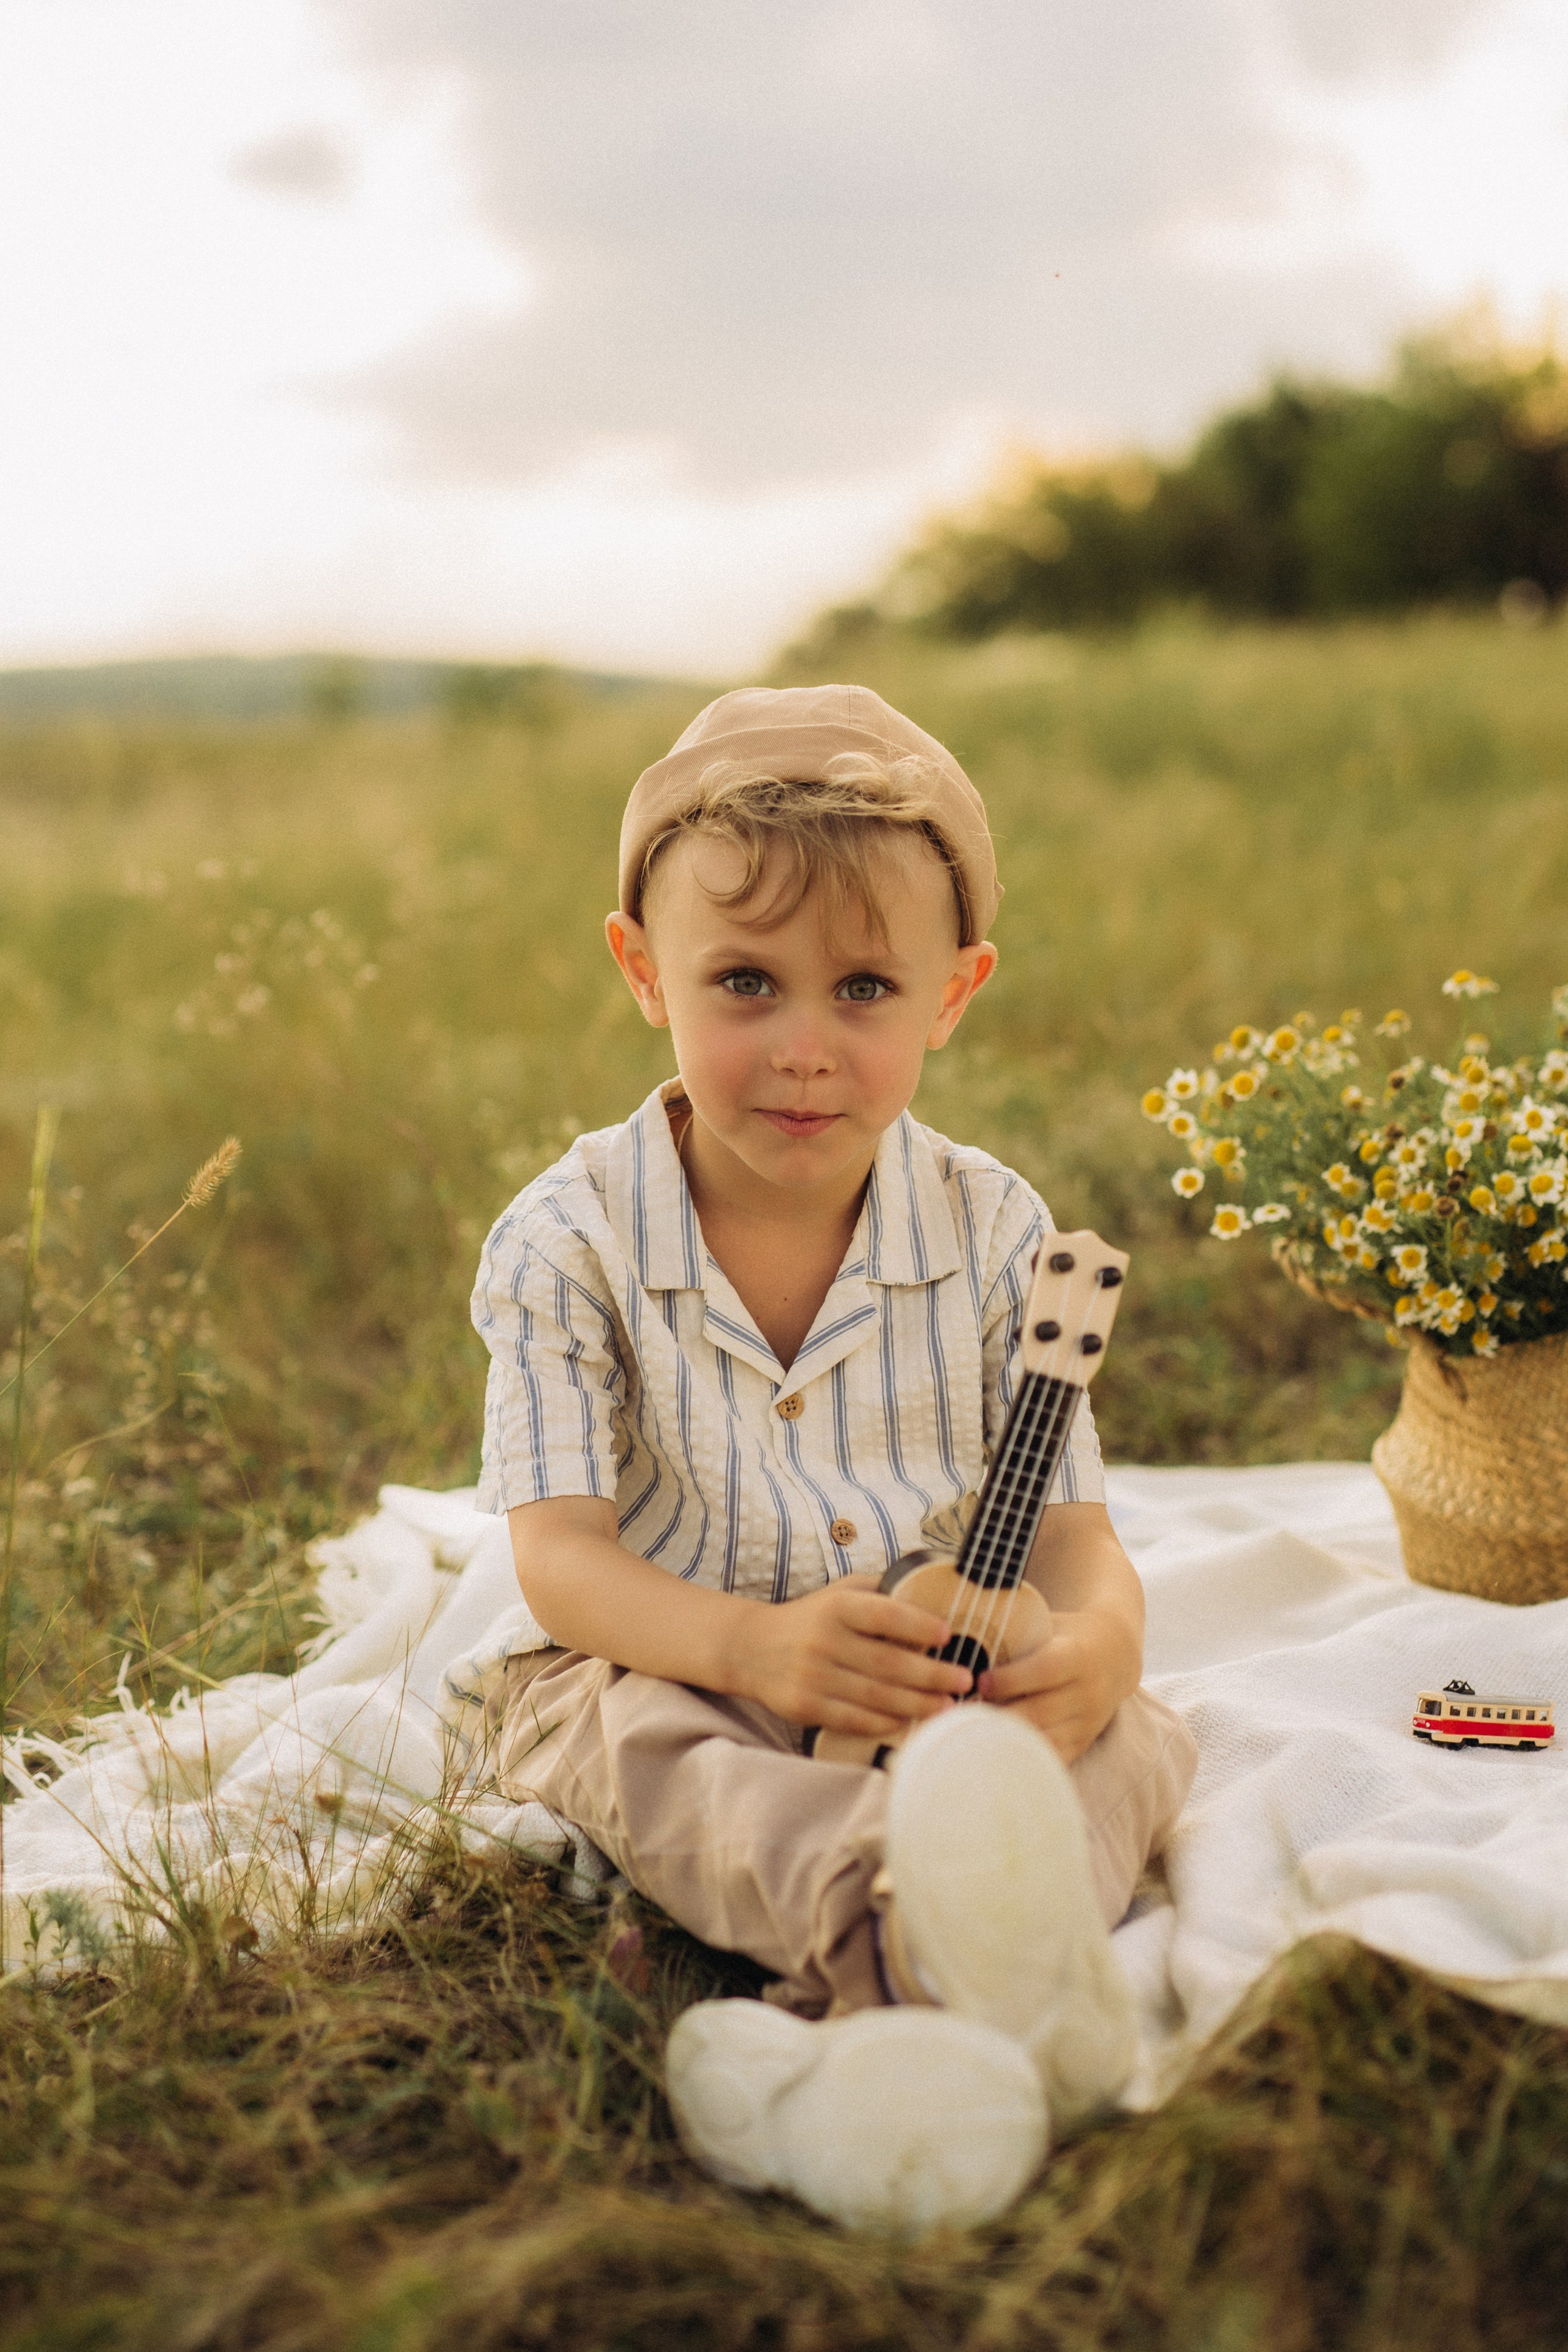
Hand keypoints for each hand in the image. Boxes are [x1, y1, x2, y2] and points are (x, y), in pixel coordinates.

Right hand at [736, 1574, 972, 1735]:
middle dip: (933, 1674)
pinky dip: (884, 1723)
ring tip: (948, 1706)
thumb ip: (879, 1590)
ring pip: (876, 1696)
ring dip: (918, 1704)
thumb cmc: (810, 1618)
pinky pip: (853, 1719)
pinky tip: (908, 1721)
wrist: (750, 1648)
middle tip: (965, 1680)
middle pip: (888, 1663)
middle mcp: (824, 1640)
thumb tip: (931, 1590)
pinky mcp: (804, 1706)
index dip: (919, 1624)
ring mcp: (813, 1676)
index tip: (948, 1634)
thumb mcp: (838, 1592)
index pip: (884, 1614)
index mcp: (836, 1607)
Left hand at [975, 1607, 1139, 1763]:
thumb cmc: (1068, 1634)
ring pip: (1043, 1740)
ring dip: (1005, 1739)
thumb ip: (1017, 1633)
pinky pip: (1051, 1757)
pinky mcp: (1084, 1742)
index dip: (1010, 1679)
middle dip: (997, 1715)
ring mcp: (1088, 1722)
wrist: (1116, 1655)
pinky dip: (1023, 1756)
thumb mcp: (1050, 1623)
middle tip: (964, 1713)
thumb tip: (969, 1640)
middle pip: (1038, 1713)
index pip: (1044, 1671)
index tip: (979, 1681)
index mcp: (1079, 1657)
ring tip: (972, 1733)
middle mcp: (1089, 1693)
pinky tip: (996, 1750)